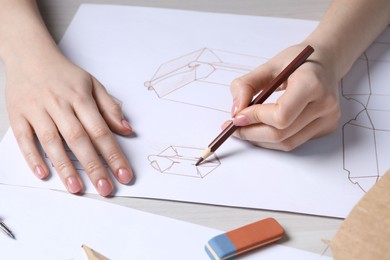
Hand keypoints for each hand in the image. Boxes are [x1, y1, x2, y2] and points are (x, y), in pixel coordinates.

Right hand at [5, 49, 132, 195]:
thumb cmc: (64, 74)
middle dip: (94, 166)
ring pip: (52, 141)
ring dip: (65, 166)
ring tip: (76, 188)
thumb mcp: (93, 84)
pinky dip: (33, 156)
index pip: (101, 131)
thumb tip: (127, 130)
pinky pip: (24, 138)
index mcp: (81, 97)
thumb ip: (110, 108)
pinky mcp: (18, 115)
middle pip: (79, 139)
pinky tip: (43, 174)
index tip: (124, 175)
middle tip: (105, 189)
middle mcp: (60, 105)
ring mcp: (37, 110)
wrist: (29, 55)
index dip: (114, 155)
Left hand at [226, 44, 340, 150]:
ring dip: (260, 140)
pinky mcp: (327, 127)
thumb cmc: (297, 61)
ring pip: (286, 143)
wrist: (326, 61)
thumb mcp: (268, 65)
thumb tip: (235, 112)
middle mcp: (325, 104)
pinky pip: (293, 142)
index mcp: (311, 83)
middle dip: (251, 133)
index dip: (256, 118)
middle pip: (282, 133)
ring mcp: (328, 119)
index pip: (281, 115)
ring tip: (244, 129)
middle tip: (233, 127)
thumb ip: (246, 85)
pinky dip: (273, 140)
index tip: (237, 116)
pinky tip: (262, 129)